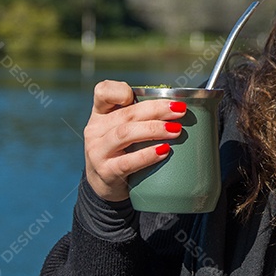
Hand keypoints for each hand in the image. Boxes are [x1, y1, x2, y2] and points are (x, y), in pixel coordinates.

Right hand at [83, 80, 186, 201]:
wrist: (104, 185)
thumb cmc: (121, 150)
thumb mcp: (121, 128)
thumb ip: (139, 115)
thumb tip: (180, 105)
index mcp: (100, 114)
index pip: (103, 91)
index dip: (120, 90)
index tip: (139, 95)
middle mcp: (95, 130)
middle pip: (126, 113)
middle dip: (156, 109)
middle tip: (179, 110)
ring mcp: (98, 152)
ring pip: (125, 134)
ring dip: (154, 129)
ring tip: (176, 130)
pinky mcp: (106, 172)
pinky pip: (128, 162)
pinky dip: (148, 155)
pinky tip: (164, 151)